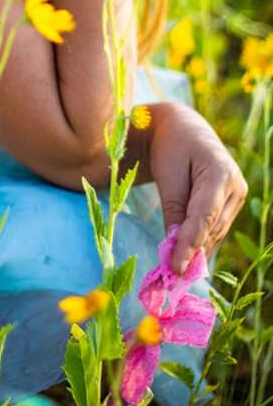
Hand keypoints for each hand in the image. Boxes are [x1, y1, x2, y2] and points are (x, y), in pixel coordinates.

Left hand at [147, 102, 247, 272]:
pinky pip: (215, 228)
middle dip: (192, 252)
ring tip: (176, 271)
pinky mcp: (231, 205)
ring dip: (197, 250)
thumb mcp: (167, 172)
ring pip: (215, 232)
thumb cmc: (171, 146)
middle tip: (171, 276)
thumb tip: (175, 246)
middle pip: (212, 228)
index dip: (190, 244)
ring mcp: (237, 196)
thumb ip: (173, 208)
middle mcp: (236, 186)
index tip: (175, 267)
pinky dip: (201, 242)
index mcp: (221, 172)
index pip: (205, 216)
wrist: (182, 129)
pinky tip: (186, 257)